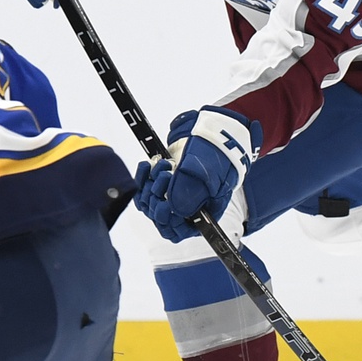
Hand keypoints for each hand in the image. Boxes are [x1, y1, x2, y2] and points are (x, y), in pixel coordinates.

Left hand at [133, 106, 260, 242]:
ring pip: (149, 202)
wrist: (216, 129)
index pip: (178, 231)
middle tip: (167, 176)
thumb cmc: (219, 153)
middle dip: (158, 197)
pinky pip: (142, 187)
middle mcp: (186, 207)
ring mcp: (172, 193)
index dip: (168, 221)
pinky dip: (142, 177)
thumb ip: (191, 192)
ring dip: (151, 184)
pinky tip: (148, 165)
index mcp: (202, 213)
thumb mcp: (209, 174)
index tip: (166, 203)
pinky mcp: (161, 180)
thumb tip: (172, 209)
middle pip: (159, 218)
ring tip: (164, 165)